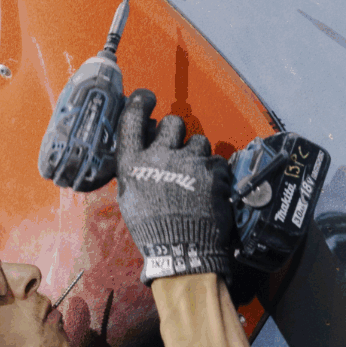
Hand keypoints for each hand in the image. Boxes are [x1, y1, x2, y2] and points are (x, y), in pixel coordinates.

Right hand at [113, 88, 234, 284]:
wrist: (182, 249)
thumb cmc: (151, 227)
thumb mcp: (130, 198)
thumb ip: (136, 170)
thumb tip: (142, 152)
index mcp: (133, 164)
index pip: (133, 120)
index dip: (140, 103)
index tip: (147, 98)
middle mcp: (159, 157)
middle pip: (173, 122)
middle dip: (176, 131)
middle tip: (177, 146)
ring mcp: (188, 162)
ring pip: (199, 141)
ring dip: (197, 154)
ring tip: (194, 174)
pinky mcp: (213, 171)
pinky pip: (215, 161)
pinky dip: (213, 172)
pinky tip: (207, 188)